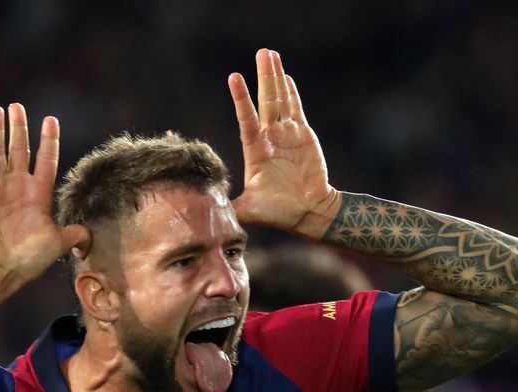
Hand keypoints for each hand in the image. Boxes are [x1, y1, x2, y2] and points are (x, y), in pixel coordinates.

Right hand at [0, 103, 88, 283]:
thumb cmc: (28, 259)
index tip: (51, 120)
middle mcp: (18, 186)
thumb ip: (75, 234)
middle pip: (19, 149)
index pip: (45, 160)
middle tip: (17, 106)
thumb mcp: (59, 243)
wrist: (0, 269)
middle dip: (19, 127)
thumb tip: (89, 237)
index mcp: (38, 194)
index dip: (48, 140)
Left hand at [229, 49, 338, 235]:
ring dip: (276, 77)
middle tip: (262, 52)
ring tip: (271, 54)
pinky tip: (286, 77)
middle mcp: (269, 137)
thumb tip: (209, 214)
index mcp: (255, 149)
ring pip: (280, 100)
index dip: (241, 98)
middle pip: (265, 100)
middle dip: (263, 77)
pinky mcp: (303, 134)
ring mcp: (286, 134)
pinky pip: (296, 109)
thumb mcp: (249, 210)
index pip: (246, 118)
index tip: (234, 77)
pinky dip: (292, 93)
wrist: (308, 211)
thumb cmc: (278, 212)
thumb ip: (231, 208)